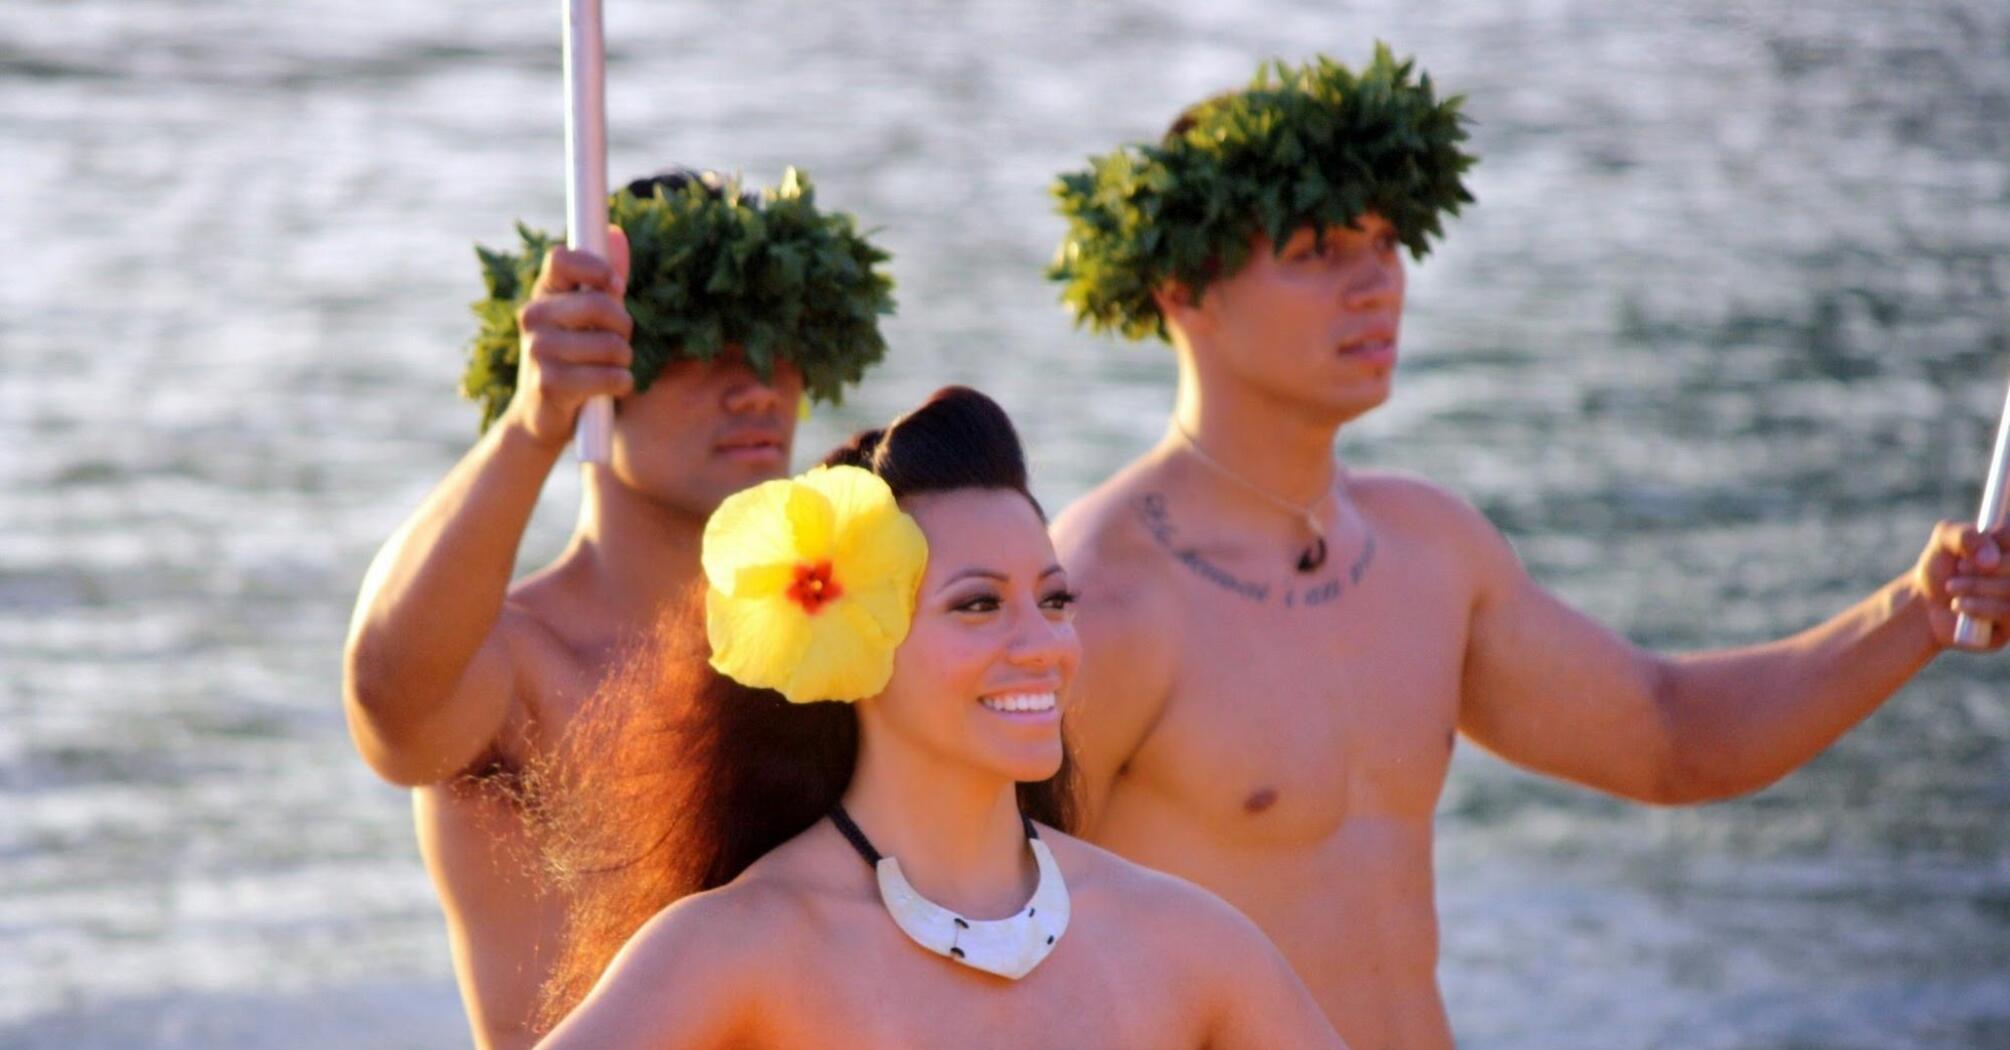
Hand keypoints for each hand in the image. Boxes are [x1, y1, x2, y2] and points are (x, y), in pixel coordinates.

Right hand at [505, 225, 633, 447]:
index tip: (615, 286)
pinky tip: (609, 389)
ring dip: (624, 360)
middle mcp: (533, 317)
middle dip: (624, 325)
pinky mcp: (550, 385)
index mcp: (543, 295)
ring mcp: (539, 351)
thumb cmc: (572, 360)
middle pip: (599, 304)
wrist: (540, 418)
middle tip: (620, 340)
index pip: (562, 258)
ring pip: (611, 345)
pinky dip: (622, 384)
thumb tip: (616, 233)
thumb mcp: (586, 318)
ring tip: (611, 368)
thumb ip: (603, 279)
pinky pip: (611, 377)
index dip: (596, 267)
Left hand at [1912, 519, 2009, 649]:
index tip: (1980, 543)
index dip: (2002, 538)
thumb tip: (1991, 559)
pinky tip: (1959, 605)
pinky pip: (2009, 613)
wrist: (1927, 603)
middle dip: (1984, 568)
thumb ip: (1964, 536)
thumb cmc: (1941, 566)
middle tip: (1960, 568)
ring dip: (1978, 586)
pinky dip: (1981, 607)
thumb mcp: (1944, 540)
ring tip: (1951, 587)